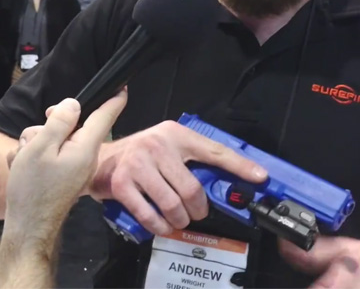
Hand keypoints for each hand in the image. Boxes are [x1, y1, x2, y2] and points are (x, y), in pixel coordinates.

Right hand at [3, 89, 127, 234]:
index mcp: (85, 147)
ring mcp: (74, 166)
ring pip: (55, 138)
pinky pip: (50, 154)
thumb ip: (59, 123)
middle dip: (48, 126)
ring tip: (24, 160)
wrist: (27, 227)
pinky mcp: (63, 174)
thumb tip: (73, 104)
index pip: (105, 116)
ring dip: (35, 144)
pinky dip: (33, 157)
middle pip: (71, 124)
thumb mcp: (41, 148)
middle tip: (33, 139)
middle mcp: (84, 155)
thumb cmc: (33, 190)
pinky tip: (23, 168)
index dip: (113, 98)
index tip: (122, 86)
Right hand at [88, 121, 268, 236]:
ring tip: (178, 219)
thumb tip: (225, 178)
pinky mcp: (122, 184)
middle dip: (199, 208)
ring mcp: (138, 164)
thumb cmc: (140, 155)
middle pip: (193, 187)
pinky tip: (162, 225)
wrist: (100, 158)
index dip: (239, 165)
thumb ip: (192, 159)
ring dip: (179, 220)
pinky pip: (150, 215)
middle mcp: (157, 145)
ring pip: (173, 203)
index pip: (214, 150)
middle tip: (197, 212)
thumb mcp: (168, 147)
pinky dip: (159, 226)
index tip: (259, 177)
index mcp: (175, 134)